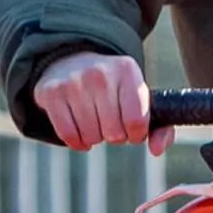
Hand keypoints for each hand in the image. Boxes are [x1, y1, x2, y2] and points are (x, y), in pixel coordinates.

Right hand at [32, 52, 168, 152]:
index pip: (137, 121)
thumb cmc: (114, 89)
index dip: (136, 135)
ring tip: (96, 123)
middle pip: (113, 132)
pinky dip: (77, 142)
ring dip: (95, 138)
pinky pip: (68, 135)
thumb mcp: (141, 98)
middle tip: (111, 125)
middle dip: (115, 136)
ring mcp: (73, 81)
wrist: (72, 62)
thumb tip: (156, 150)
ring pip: (91, 135)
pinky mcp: (51, 93)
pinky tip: (81, 133)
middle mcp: (100, 72)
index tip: (132, 131)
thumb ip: (161, 128)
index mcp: (127, 70)